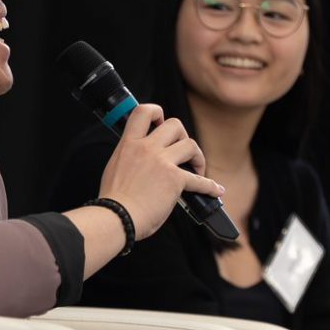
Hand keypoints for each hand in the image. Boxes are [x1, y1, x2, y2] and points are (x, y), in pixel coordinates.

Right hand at [97, 104, 222, 239]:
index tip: (160, 124)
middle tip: (182, 152)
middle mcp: (146, 148)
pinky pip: (200, 179)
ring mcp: (161, 162)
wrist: (116, 218)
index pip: (143, 112)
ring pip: (191, 145)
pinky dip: (210, 186)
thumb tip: (141, 164)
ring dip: (197, 157)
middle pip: (175, 125)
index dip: (157, 113)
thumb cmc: (114, 201)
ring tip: (197, 169)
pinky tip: (215, 190)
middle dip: (183, 136)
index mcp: (128, 144)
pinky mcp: (175, 179)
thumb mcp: (115, 168)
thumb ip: (130, 159)